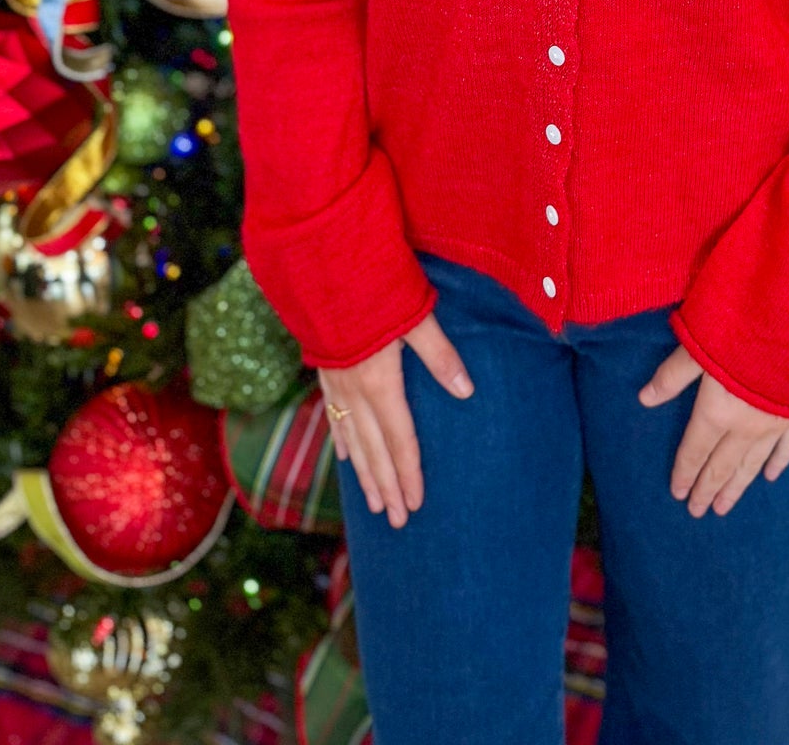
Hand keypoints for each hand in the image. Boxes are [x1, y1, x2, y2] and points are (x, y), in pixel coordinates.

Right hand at [318, 311, 474, 527]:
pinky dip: (342, 443)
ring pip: (351, 441)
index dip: (409, 474)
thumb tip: (466, 390)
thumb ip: (441, 355)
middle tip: (398, 521)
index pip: (400, 441)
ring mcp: (336, 384)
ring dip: (365, 474)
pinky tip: (345, 458)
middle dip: (388, 487)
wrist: (323, 267)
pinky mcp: (325, 371)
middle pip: (374, 450)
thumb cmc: (374, 290)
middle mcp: (355, 392)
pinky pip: (334, 419)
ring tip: (374, 505)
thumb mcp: (415, 317)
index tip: (416, 505)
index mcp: (380, 384)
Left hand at [639, 343, 788, 517]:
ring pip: (751, 465)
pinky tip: (770, 477)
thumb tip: (644, 398)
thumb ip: (672, 375)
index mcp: (716, 412)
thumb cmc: (743, 331)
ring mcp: (774, 424)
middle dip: (707, 489)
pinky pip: (787, 448)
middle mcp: (744, 427)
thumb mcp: (697, 346)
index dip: (684, 472)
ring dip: (736, 487)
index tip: (677, 494)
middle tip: (697, 511)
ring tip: (724, 507)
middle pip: (721, 465)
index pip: (694, 451)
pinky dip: (777, 464)